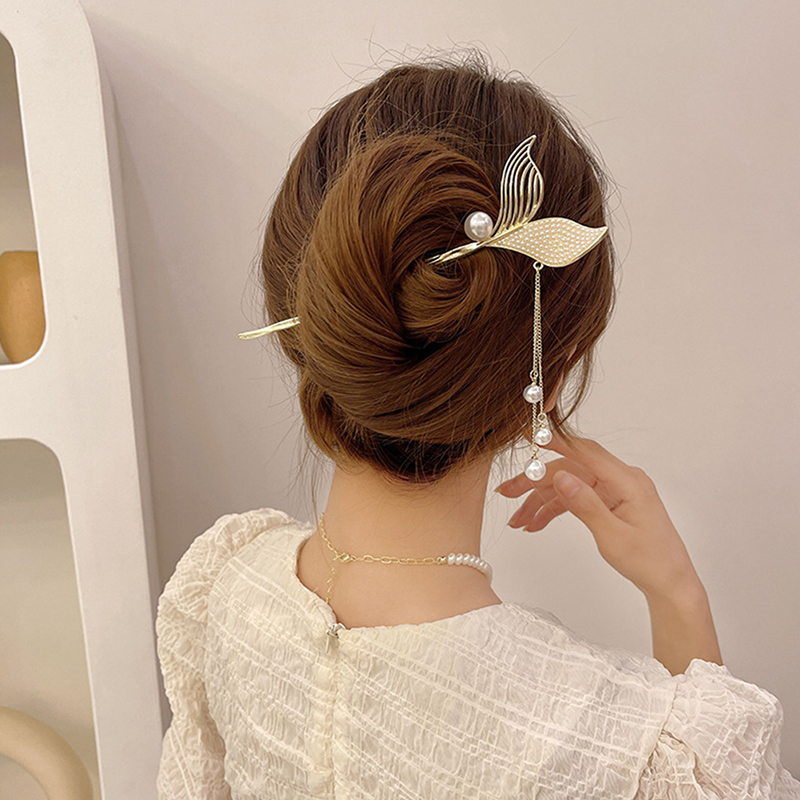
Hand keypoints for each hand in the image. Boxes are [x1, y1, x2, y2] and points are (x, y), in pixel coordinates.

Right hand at [496, 430, 702, 601]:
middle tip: (506, 492)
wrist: (670, 583)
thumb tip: (561, 477)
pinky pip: (576, 498)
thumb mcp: (613, 536)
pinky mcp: (609, 502)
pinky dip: (555, 509)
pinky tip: (536, 524)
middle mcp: (620, 480)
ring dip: (541, 500)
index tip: (529, 436)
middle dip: (535, 482)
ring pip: (568, 485)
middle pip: (569, 469)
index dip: (554, 442)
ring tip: (517, 520)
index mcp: (628, 481)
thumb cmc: (650, 562)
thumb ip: (586, 504)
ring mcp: (614, 491)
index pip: (584, 452)